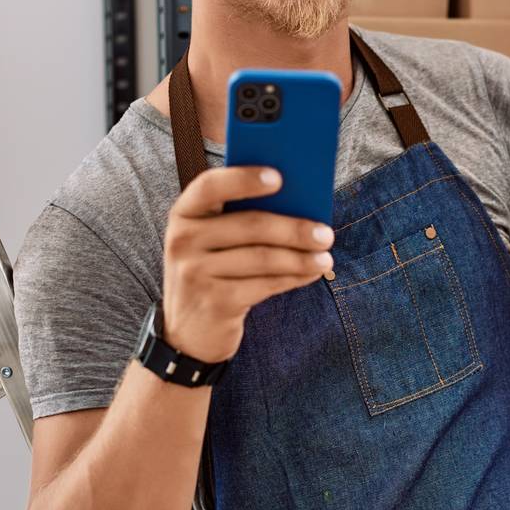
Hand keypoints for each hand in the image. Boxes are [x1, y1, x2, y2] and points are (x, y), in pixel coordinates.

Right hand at [160, 167, 333, 364]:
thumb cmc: (212, 273)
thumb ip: (239, 217)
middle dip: (294, 228)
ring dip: (301, 257)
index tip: (280, 177)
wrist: (188, 332)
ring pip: (263, 258)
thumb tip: (300, 202)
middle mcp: (183, 240)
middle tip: (326, 233)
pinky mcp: (214, 302)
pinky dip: (293, 278)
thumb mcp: (213, 242)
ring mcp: (195, 273)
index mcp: (184, 213)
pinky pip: (265, 285)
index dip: (244, 179)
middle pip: (250, 225)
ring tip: (325, 257)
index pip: (210, 186)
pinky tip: (311, 274)